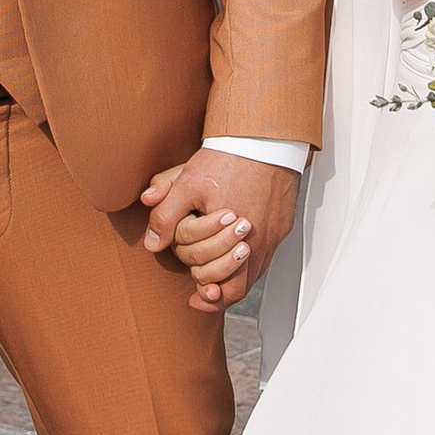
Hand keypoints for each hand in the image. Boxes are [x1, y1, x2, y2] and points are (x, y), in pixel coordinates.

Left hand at [139, 150, 299, 311]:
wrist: (264, 136)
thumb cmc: (228, 157)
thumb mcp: (186, 182)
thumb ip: (166, 214)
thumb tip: (152, 243)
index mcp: (233, 236)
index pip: (222, 281)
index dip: (207, 295)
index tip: (196, 298)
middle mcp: (259, 240)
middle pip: (242, 284)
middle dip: (220, 290)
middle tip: (205, 291)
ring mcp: (274, 232)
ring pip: (257, 272)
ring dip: (237, 277)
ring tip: (221, 279)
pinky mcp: (283, 222)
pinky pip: (268, 253)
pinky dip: (252, 260)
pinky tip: (239, 252)